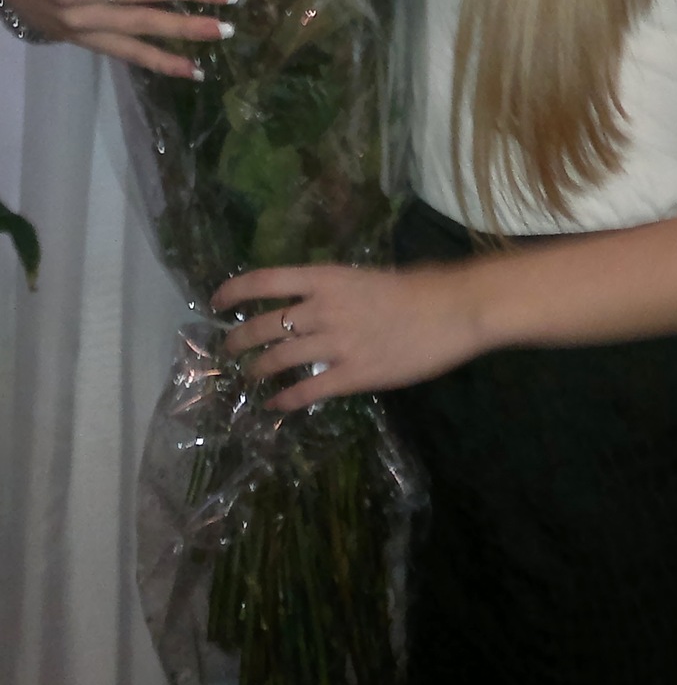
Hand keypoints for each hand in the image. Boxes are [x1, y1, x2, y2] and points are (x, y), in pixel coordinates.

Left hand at [212, 260, 483, 408]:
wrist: (451, 310)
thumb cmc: (417, 288)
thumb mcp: (365, 278)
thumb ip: (335, 293)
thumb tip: (312, 307)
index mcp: (325, 279)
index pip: (264, 281)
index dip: (234, 291)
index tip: (216, 301)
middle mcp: (321, 309)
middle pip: (264, 325)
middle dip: (239, 340)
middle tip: (228, 350)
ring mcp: (335, 343)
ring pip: (278, 360)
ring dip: (258, 371)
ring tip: (249, 378)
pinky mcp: (353, 375)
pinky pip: (307, 391)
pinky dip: (286, 400)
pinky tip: (276, 406)